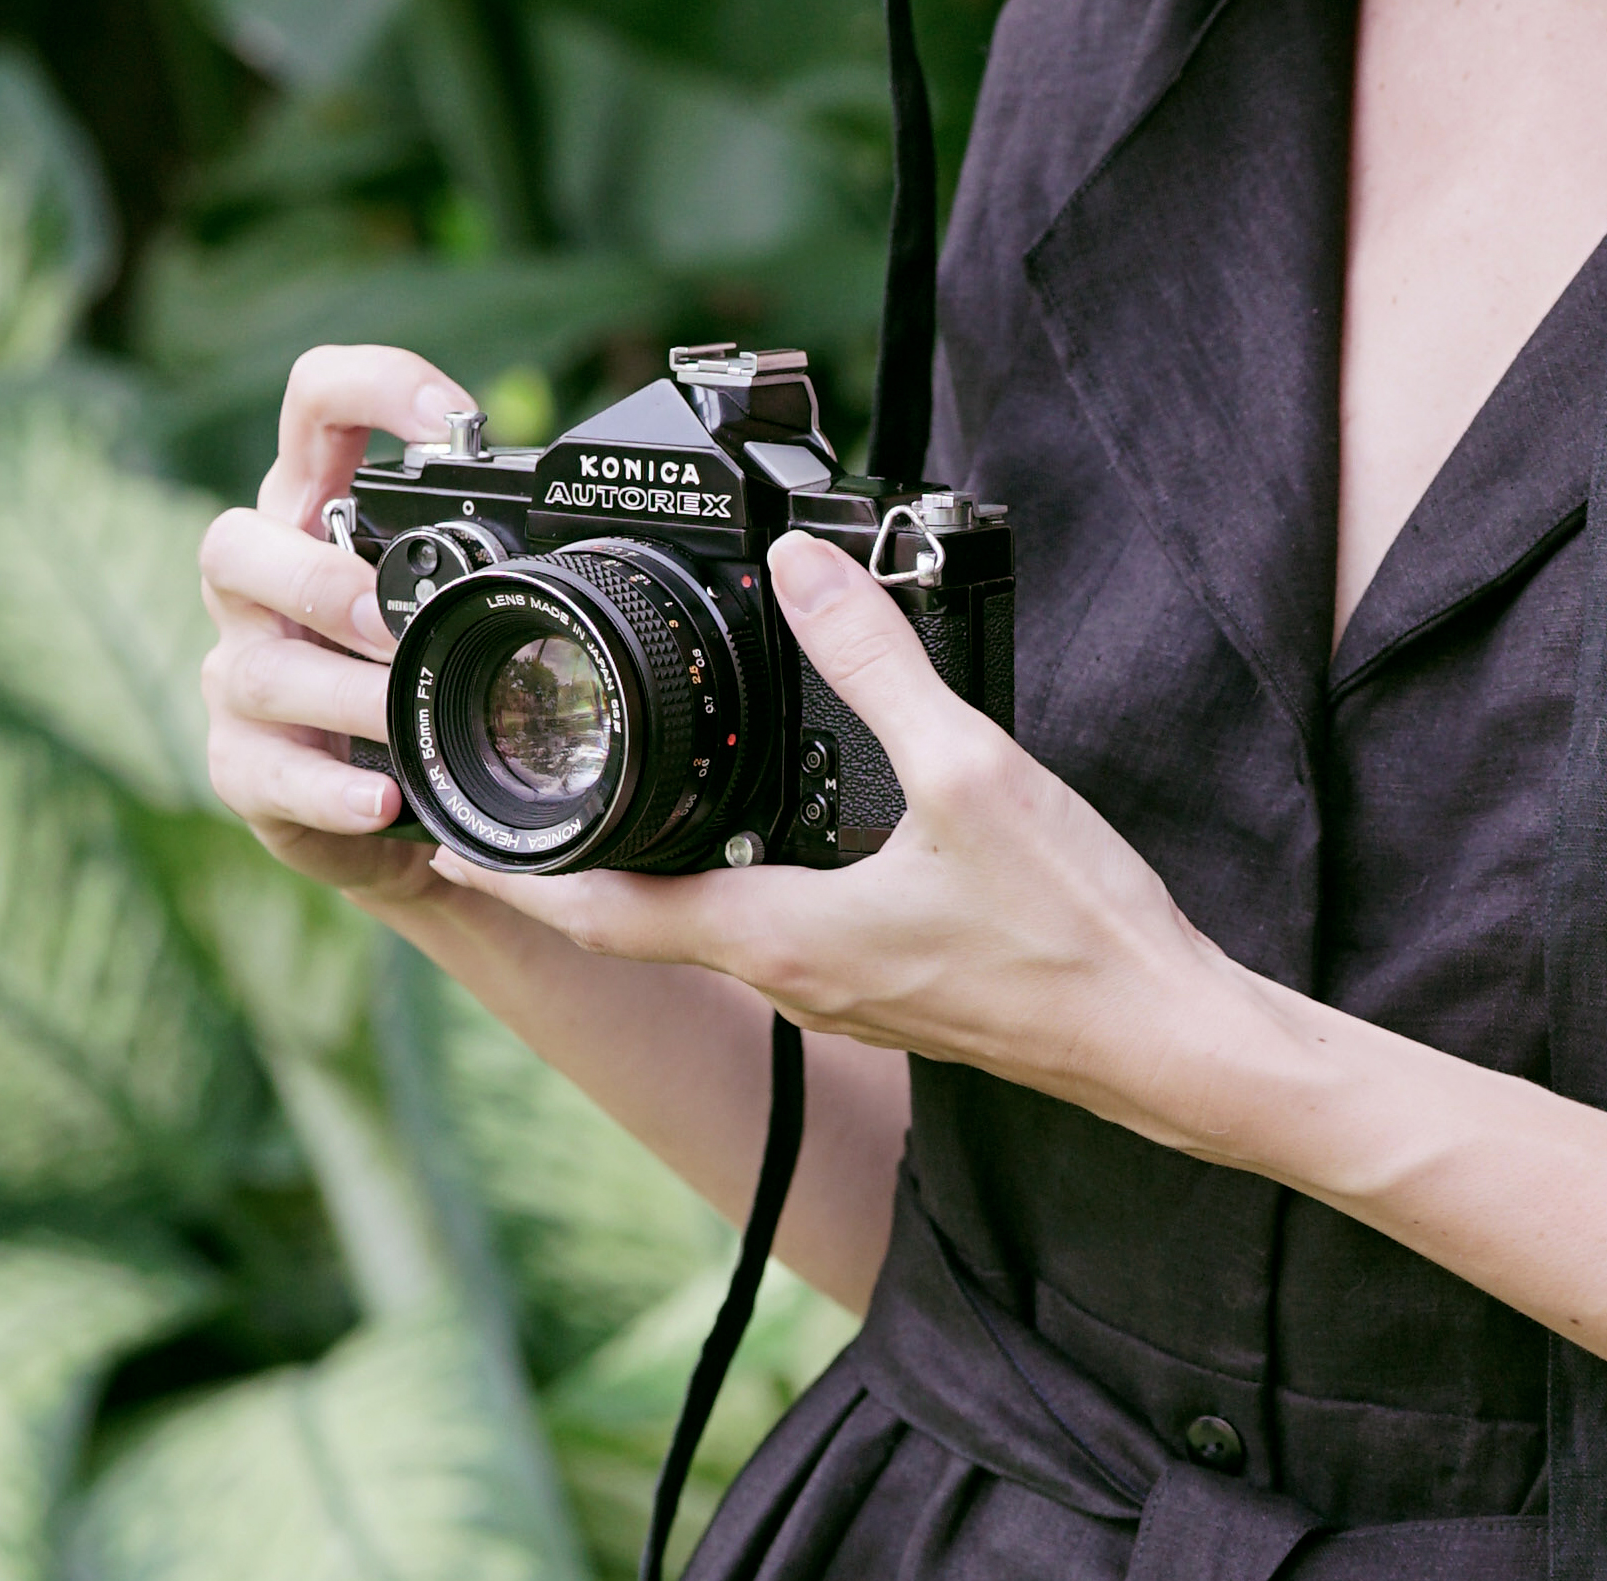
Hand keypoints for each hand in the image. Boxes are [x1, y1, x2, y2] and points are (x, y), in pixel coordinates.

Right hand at [199, 344, 472, 898]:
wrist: (380, 790)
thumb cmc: (416, 660)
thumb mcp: (448, 588)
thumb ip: (486, 548)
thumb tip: (585, 531)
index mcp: (317, 510)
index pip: (316, 406)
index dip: (374, 387)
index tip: (457, 422)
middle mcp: (261, 582)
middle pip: (232, 543)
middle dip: (315, 579)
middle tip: (390, 618)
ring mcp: (239, 672)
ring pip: (258, 669)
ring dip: (344, 695)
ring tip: (405, 717)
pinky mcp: (239, 762)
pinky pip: (267, 771)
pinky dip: (330, 790)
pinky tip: (383, 799)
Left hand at [438, 533, 1241, 1140]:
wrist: (1157, 1034)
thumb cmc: (1067, 927)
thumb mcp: (970, 769)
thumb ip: (881, 664)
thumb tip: (806, 572)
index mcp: (782, 935)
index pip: (605, 913)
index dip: (520, 872)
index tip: (449, 834)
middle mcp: (794, 975)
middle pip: (643, 923)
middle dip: (573, 865)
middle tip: (525, 795)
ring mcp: (843, 988)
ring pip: (711, 928)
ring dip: (654, 874)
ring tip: (630, 794)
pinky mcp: (893, 982)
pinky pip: (779, 930)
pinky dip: (737, 880)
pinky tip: (781, 827)